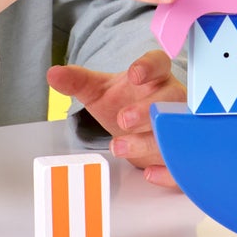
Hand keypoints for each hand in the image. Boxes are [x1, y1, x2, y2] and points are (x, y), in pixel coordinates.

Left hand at [47, 48, 184, 185]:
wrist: (141, 128)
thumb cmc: (124, 103)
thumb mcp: (100, 92)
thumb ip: (78, 81)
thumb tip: (53, 74)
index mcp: (154, 76)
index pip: (158, 63)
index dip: (149, 67)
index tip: (134, 74)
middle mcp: (172, 98)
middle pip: (169, 100)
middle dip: (147, 110)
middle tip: (123, 119)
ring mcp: (180, 126)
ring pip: (175, 133)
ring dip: (149, 141)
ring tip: (120, 147)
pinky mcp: (182, 152)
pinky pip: (184, 162)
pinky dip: (169, 171)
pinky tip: (149, 173)